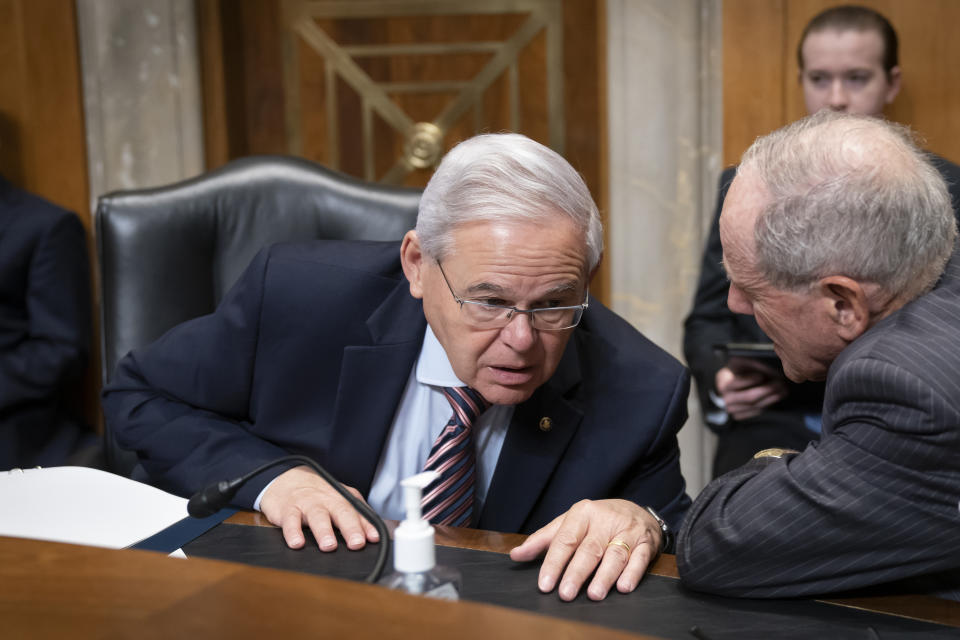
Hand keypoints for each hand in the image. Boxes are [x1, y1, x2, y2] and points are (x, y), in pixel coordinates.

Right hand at [259, 465, 378, 551]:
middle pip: (342, 512)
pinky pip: (290, 520)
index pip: (359, 512)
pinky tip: (297, 543)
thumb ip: (358, 518)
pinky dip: (293, 532)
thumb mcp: (340, 501)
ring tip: (329, 546)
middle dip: (351, 528)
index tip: (375, 539)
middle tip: (357, 543)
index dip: (368, 526)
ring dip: (324, 531)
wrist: (286, 478)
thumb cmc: (318, 495)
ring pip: (317, 516)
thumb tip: (377, 537)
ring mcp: (308, 503)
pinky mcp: (288, 509)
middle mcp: (328, 499)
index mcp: (343, 498)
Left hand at [508, 499, 660, 600]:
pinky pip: (639, 558)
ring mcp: (627, 531)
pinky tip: (623, 586)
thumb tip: (516, 555)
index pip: (565, 539)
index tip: (545, 584)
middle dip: (576, 573)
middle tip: (566, 593)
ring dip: (605, 576)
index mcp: (582, 513)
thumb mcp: (570, 522)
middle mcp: (605, 521)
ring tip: (594, 594)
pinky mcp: (646, 543)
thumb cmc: (597, 520)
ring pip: (615, 555)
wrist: (637, 510)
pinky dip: (632, 573)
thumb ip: (543, 539)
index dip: (554, 563)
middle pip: (589, 549)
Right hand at [715, 357, 788, 419]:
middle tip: (779, 384)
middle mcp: (725, 397)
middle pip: (748, 397)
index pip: (736, 383)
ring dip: (771, 398)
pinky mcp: (740, 415)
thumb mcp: (743, 361)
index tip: (761, 376)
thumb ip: (754, 363)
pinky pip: (757, 412)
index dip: (749, 380)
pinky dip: (768, 404)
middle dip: (766, 390)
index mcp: (723, 381)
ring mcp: (732, 408)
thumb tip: (770, 370)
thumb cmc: (740, 369)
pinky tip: (776, 397)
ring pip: (755, 406)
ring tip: (783, 390)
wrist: (733, 380)